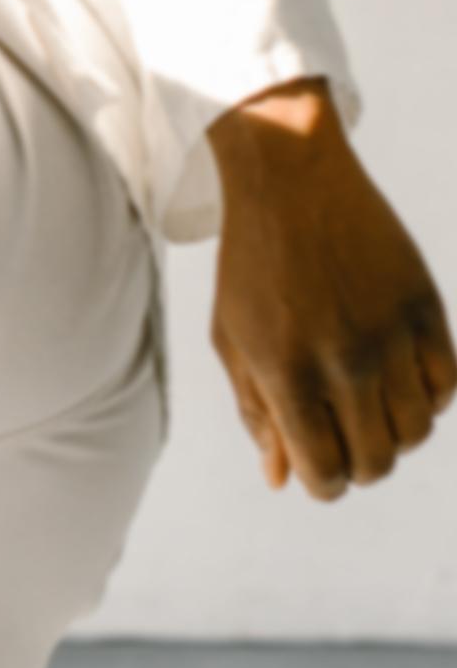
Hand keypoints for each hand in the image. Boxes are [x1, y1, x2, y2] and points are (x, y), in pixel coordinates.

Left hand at [208, 77, 455, 498]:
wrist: (291, 182)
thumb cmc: (249, 268)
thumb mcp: (232, 341)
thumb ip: (257, 412)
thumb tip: (281, 480)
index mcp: (286, 373)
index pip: (324, 471)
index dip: (321, 484)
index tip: (315, 471)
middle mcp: (346, 361)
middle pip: (376, 461)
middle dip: (357, 466)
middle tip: (340, 440)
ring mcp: (392, 336)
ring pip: (417, 431)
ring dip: (392, 434)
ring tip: (364, 408)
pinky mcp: (427, 310)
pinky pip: (445, 386)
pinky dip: (425, 398)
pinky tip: (395, 380)